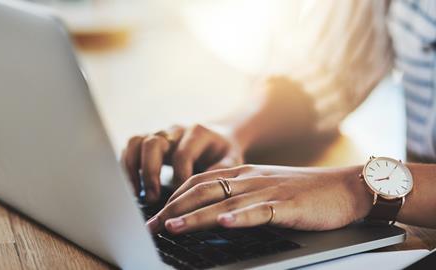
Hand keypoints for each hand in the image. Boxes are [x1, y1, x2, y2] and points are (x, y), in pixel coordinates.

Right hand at [122, 124, 243, 202]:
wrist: (219, 137)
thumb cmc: (225, 153)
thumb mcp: (232, 160)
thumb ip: (221, 172)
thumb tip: (202, 190)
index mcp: (197, 132)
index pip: (182, 154)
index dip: (179, 177)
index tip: (181, 197)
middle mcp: (175, 130)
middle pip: (153, 143)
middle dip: (151, 172)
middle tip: (153, 198)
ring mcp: (160, 134)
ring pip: (136, 142)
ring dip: (133, 168)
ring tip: (137, 193)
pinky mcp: (149, 141)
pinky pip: (131, 148)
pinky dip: (127, 167)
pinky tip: (133, 188)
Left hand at [146, 165, 372, 232]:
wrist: (345, 186)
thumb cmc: (303, 191)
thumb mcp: (266, 188)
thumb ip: (239, 197)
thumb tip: (212, 214)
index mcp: (243, 174)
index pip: (200, 182)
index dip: (174, 197)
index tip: (156, 214)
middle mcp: (250, 179)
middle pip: (203, 190)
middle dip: (173, 208)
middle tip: (151, 225)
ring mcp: (267, 191)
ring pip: (224, 202)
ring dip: (195, 215)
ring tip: (172, 226)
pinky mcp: (287, 205)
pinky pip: (260, 211)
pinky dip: (240, 217)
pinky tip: (224, 224)